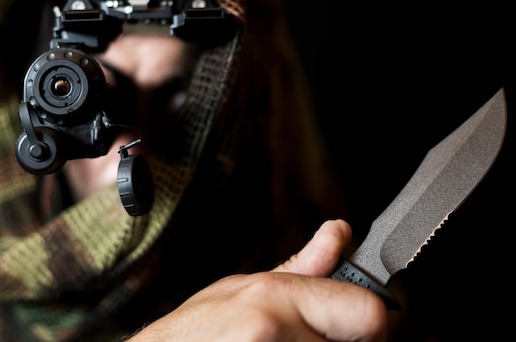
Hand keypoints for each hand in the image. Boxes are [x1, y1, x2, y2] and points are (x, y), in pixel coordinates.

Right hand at [128, 219, 386, 341]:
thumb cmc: (196, 331)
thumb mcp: (245, 288)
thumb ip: (302, 266)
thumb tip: (339, 234)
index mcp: (276, 297)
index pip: (368, 311)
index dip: (365, 319)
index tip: (356, 325)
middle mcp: (277, 331)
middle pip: (364, 338)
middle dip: (346, 338)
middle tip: (318, 336)